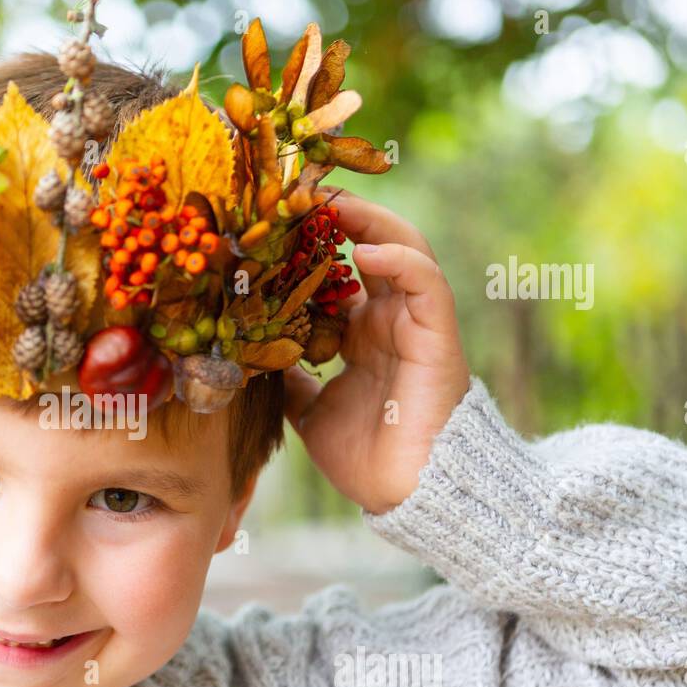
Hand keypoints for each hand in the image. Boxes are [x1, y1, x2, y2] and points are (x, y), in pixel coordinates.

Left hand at [282, 189, 470, 515]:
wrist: (409, 493)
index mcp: (361, 335)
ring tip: (330, 201)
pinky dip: (398, 258)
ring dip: (368, 219)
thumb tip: (250, 361)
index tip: (272, 223)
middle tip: (297, 193)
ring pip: (401, 248)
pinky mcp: (436, 332)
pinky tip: (364, 249)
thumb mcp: (310, 412)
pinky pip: (424, 281)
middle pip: (367, 245)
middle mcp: (388, 320)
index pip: (335, 273)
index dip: (307, 246)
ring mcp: (414, 322)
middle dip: (335, 216)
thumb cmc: (367, 458)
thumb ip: (290, 380)